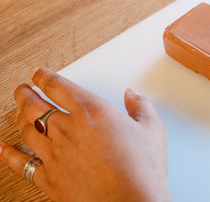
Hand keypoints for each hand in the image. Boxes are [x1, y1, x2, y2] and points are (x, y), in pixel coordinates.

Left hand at [0, 67, 170, 201]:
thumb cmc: (141, 168)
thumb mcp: (151, 128)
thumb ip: (140, 106)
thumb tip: (132, 95)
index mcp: (92, 111)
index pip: (59, 86)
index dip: (44, 77)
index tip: (37, 73)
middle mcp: (68, 129)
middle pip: (36, 105)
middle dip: (25, 93)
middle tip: (21, 87)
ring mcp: (55, 155)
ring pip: (26, 129)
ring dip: (18, 115)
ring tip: (17, 109)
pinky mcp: (49, 179)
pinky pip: (22, 163)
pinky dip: (10, 154)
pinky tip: (4, 148)